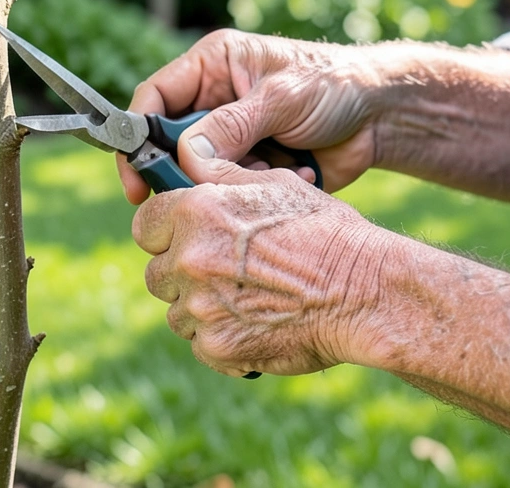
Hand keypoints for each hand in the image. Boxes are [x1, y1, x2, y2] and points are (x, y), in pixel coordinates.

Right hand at [118, 29, 385, 202]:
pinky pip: (232, 189)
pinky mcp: (252, 166)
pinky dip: (256, 191)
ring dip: (230, 181)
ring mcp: (232, 137)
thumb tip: (184, 156)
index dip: (138, 136)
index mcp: (212, 66)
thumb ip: (231, 126)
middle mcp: (214, 101)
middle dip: (184, 170)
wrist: (382, 116)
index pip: (155, 98)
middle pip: (171, 143)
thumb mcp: (281, 98)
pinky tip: (297, 175)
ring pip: (201, 172)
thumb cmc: (333, 84)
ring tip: (273, 172)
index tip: (137, 174)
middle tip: (195, 195)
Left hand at [131, 157, 390, 376]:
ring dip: (202, 308)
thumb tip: (189, 161)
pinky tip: (257, 325)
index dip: (165, 232)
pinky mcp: (216, 347)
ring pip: (177, 312)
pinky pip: (201, 345)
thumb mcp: (275, 185)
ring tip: (249, 299)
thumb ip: (221, 177)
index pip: (145, 225)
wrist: (364, 293)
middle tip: (227, 272)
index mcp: (197, 211)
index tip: (183, 239)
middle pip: (158, 272)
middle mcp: (190, 258)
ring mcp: (200, 307)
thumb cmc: (326, 233)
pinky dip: (222, 340)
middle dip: (184, 273)